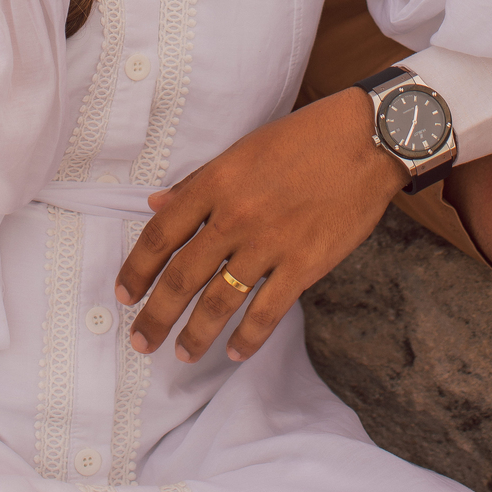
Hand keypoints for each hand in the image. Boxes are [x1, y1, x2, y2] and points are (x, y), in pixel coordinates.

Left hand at [114, 89, 404, 363]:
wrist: (367, 140)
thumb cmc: (304, 138)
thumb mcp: (243, 150)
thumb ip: (198, 181)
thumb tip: (158, 204)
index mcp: (216, 183)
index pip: (160, 234)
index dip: (137, 268)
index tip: (124, 295)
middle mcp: (235, 216)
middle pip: (182, 277)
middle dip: (156, 315)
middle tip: (141, 341)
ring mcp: (270, 244)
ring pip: (219, 302)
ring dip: (196, 334)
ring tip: (182, 353)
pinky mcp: (304, 265)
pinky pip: (266, 312)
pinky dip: (247, 338)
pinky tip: (234, 352)